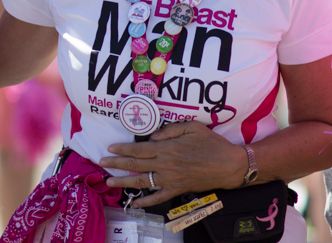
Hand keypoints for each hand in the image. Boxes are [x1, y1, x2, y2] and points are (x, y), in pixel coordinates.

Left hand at [99, 121, 246, 206]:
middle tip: (100, 162)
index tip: (109, 148)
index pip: (138, 149)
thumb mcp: (192, 127)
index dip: (122, 149)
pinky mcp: (178, 189)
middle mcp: (165, 165)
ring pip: (142, 181)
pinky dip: (146, 202)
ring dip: (124, 181)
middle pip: (135, 164)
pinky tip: (134, 204)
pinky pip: (158, 197)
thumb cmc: (211, 143)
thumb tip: (152, 136)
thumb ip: (169, 130)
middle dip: (116, 163)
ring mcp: (170, 179)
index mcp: (167, 148)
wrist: (230, 165)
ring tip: (109, 181)